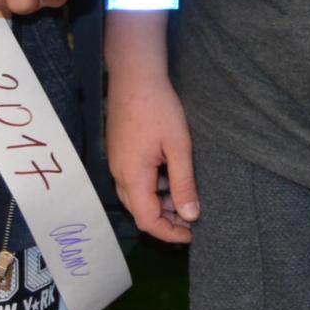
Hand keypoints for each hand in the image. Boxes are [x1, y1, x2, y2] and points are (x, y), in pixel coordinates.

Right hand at [106, 69, 199, 242]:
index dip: (169, 233)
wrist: (134, 76)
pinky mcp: (120, 153)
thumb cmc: (159, 108)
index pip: (147, 220)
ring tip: (187, 198)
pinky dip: (153, 187)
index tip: (192, 234)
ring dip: (160, 203)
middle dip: (166, 220)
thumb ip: (183, 183)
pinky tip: (172, 177)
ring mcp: (117, 164)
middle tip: (193, 218)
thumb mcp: (178, 146)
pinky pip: (134, 181)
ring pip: (137, 197)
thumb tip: (190, 216)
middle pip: (140, 211)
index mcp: (132, 177)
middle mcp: (119, 175)